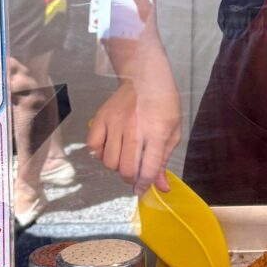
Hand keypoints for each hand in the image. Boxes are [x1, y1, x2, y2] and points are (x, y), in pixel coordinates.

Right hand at [86, 77, 181, 193]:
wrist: (145, 78)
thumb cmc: (164, 105)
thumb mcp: (173, 132)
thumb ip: (164, 161)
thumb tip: (162, 188)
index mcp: (156, 133)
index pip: (147, 170)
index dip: (144, 185)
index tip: (142, 188)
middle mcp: (134, 129)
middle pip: (125, 169)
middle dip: (130, 179)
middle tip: (134, 173)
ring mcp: (115, 123)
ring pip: (109, 162)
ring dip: (116, 166)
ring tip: (124, 157)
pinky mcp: (101, 118)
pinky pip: (93, 147)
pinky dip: (100, 154)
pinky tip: (110, 148)